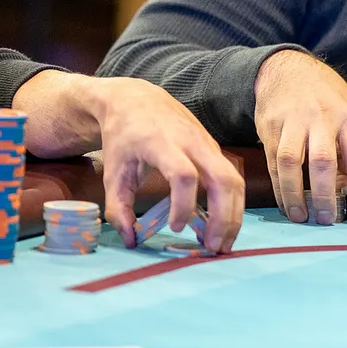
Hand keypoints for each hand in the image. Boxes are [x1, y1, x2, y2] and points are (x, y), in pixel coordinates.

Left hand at [91, 77, 245, 252]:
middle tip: (213, 248)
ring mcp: (206, 143)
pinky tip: (220, 226)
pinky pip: (231, 178)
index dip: (184, 204)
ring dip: (233, 215)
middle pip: (222, 178)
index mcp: (160, 142)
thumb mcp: (112, 171)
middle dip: (223, 216)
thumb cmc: (122, 136)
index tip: (175, 227)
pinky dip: (231, 204)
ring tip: (221, 244)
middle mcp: (190, 140)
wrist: (134, 99)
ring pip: (234, 180)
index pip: (184, 174)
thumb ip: (117, 207)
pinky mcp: (214, 149)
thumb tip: (131, 240)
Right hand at [254, 50, 346, 225]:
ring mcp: (291, 122)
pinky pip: (272, 161)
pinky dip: (278, 185)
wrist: (285, 68)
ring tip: (300, 216)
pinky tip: (284, 201)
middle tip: (325, 220)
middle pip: (322, 162)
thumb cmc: (324, 95)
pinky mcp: (269, 127)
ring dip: (295, 194)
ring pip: (291, 162)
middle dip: (324, 196)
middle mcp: (319, 118)